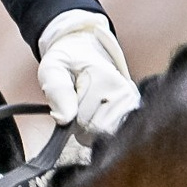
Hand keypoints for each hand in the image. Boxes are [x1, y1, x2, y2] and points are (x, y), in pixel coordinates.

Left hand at [36, 10, 139, 141]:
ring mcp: (132, 102)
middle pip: (96, 130)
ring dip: (90, 127)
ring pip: (104, 135)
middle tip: (77, 103)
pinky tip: (98, 112)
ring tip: (87, 106)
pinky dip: (100, 129)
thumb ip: (58, 91)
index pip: (84, 121)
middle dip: (80, 123)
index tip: (69, 100)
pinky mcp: (133, 110)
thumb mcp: (53, 69)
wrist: (84, 52)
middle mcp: (124, 92)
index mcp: (106, 79)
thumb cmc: (68, 63)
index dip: (70, 117)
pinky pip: (112, 134)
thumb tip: (65, 119)